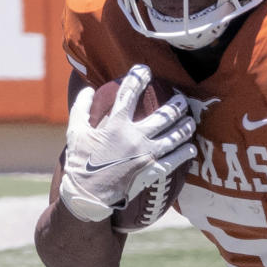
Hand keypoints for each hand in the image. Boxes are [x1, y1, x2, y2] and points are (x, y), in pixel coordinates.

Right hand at [59, 65, 196, 222]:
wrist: (88, 196)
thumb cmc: (80, 163)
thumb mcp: (75, 132)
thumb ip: (81, 108)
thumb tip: (88, 89)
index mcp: (115, 124)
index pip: (129, 94)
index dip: (138, 78)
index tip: (145, 70)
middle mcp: (135, 137)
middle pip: (164, 115)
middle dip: (176, 105)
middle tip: (182, 100)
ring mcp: (146, 154)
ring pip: (175, 136)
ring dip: (186, 126)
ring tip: (191, 120)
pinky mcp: (152, 171)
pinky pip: (175, 160)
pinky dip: (185, 153)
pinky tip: (191, 148)